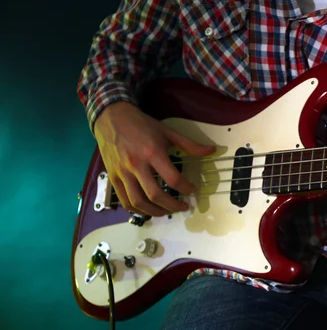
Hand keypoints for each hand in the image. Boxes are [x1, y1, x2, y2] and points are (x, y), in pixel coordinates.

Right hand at [93, 101, 214, 216]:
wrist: (111, 117)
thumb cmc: (141, 124)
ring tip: (167, 211)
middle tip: (183, 207)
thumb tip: (211, 150)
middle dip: (172, 206)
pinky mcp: (113, 177)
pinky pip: (124, 201)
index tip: (193, 190)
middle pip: (155, 195)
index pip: (173, 179)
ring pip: (138, 202)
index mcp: (152, 152)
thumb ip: (189, 144)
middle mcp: (136, 165)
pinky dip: (137, 210)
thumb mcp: (167, 131)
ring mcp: (122, 173)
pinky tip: (148, 209)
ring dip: (155, 212)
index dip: (186, 188)